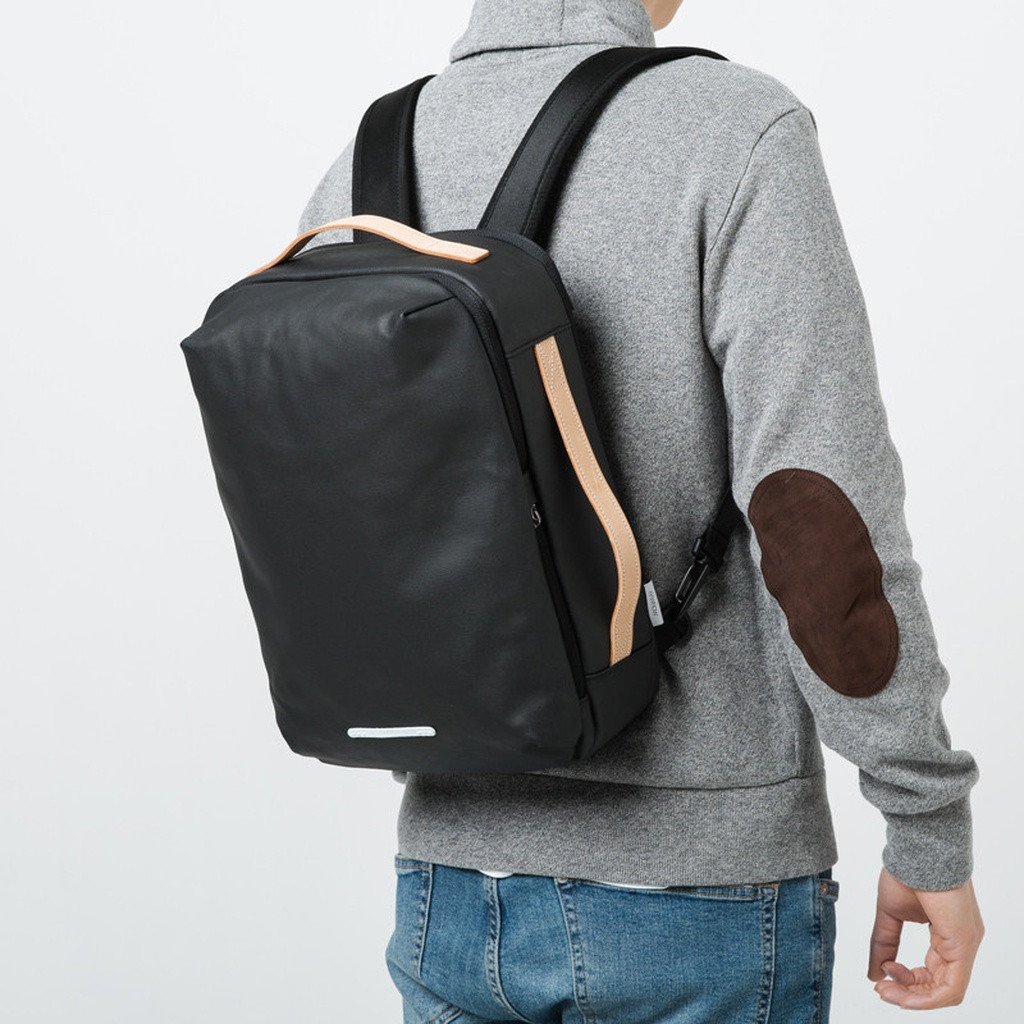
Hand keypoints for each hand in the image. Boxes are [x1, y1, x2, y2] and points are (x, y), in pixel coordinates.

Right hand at [868, 867, 983, 1009]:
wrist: (918, 847)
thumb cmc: (907, 871)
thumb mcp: (889, 914)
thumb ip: (883, 943)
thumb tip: (875, 974)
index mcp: (948, 935)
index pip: (934, 973)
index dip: (907, 982)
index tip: (882, 973)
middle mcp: (961, 943)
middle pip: (940, 987)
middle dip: (908, 994)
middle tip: (881, 990)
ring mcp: (965, 944)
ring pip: (947, 992)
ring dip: (914, 998)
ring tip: (886, 991)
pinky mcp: (963, 944)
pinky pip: (951, 987)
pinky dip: (926, 997)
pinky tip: (900, 986)